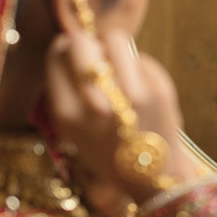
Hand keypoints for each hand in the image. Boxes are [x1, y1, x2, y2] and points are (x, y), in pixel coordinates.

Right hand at [45, 28, 195, 214]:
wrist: (153, 177)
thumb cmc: (110, 149)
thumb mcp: (73, 129)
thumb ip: (66, 89)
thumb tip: (68, 42)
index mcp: (67, 114)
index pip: (56, 53)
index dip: (66, 48)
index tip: (75, 56)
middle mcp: (97, 103)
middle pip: (81, 41)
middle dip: (88, 42)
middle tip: (98, 56)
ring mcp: (131, 95)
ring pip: (115, 39)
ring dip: (115, 48)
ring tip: (120, 68)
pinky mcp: (160, 90)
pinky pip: (142, 58)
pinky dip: (139, 66)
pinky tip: (142, 87)